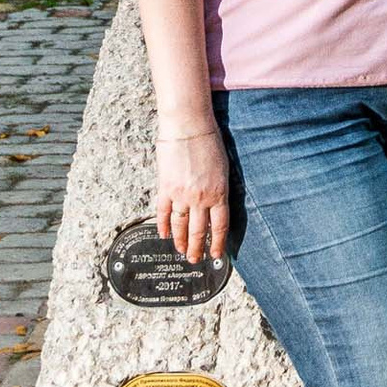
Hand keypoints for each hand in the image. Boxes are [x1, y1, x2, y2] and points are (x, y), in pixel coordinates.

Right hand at [152, 117, 230, 263]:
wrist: (188, 126)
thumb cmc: (209, 141)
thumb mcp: (223, 168)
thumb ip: (218, 189)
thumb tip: (214, 205)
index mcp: (218, 193)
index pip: (220, 227)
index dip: (218, 243)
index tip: (216, 254)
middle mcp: (200, 198)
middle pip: (199, 231)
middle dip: (197, 248)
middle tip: (195, 259)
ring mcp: (181, 195)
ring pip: (180, 226)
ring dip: (181, 241)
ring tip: (181, 251)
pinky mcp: (165, 188)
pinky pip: (163, 212)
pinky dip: (163, 225)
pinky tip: (164, 235)